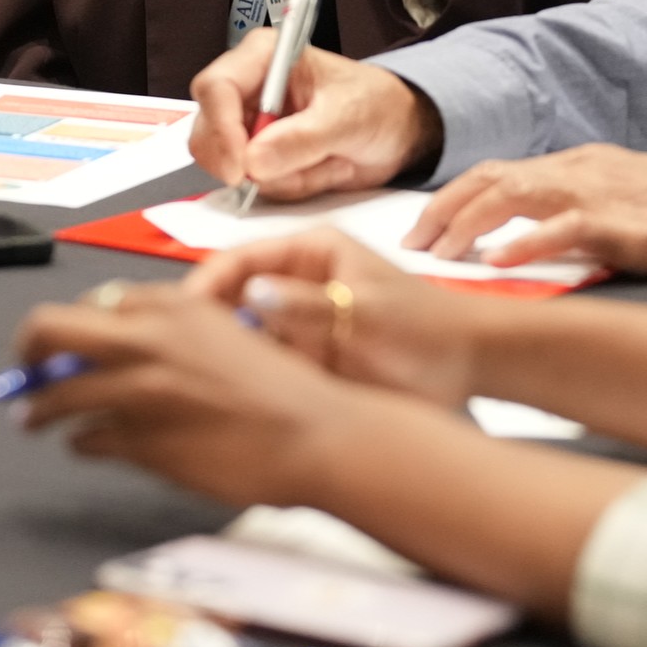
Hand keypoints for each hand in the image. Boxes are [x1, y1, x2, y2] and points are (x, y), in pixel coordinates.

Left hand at [12, 283, 367, 509]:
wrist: (316, 434)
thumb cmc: (280, 389)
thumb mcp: (225, 334)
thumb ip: (173, 332)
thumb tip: (122, 347)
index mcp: (173, 306)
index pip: (95, 304)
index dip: (73, 327)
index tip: (61, 344)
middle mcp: (149, 339)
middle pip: (52, 330)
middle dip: (29, 350)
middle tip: (26, 369)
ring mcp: (141, 390)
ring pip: (60, 392)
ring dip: (38, 408)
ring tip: (31, 418)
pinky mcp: (143, 440)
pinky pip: (89, 439)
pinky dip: (80, 442)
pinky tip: (83, 444)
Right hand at [184, 227, 494, 405]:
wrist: (470, 368)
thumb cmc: (426, 329)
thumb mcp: (365, 312)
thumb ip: (308, 306)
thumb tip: (251, 296)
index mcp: (310, 251)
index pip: (238, 258)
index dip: (205, 284)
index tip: (180, 314)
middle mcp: (296, 280)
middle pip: (232, 295)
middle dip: (204, 322)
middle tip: (177, 355)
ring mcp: (299, 319)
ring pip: (243, 332)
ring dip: (222, 352)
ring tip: (196, 379)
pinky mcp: (305, 356)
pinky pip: (264, 363)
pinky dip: (246, 376)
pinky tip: (230, 396)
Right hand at [189, 33, 441, 199]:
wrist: (399, 131)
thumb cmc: (377, 105)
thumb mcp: (347, 118)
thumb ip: (302, 138)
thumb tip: (254, 161)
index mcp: (264, 57)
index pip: (216, 87)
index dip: (220, 129)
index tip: (240, 167)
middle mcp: (247, 87)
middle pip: (206, 129)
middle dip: (241, 161)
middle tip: (282, 176)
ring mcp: (248, 123)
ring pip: (226, 163)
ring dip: (275, 178)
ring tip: (322, 164)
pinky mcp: (256, 154)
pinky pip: (250, 184)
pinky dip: (284, 188)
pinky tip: (317, 171)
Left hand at [402, 146, 646, 276]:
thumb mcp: (627, 206)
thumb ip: (579, 217)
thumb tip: (531, 243)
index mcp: (580, 166)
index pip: (499, 173)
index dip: (456, 200)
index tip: (426, 229)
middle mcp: (580, 170)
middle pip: (491, 177)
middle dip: (444, 208)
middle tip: (412, 243)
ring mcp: (601, 193)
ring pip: (512, 194)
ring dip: (466, 222)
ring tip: (437, 253)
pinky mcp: (626, 224)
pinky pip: (563, 228)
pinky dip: (524, 243)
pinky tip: (496, 262)